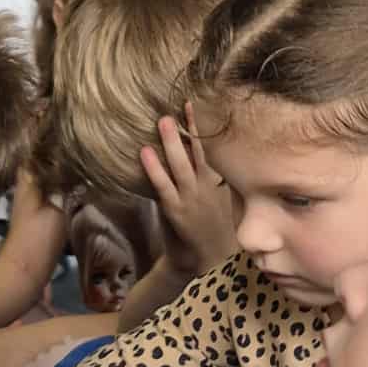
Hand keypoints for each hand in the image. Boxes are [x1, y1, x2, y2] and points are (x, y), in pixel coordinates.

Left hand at [141, 107, 236, 279]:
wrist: (207, 261)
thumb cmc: (212, 230)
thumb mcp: (222, 201)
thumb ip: (215, 179)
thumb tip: (206, 154)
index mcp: (219, 182)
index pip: (213, 149)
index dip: (205, 128)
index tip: (196, 104)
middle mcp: (207, 186)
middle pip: (200, 151)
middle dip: (190, 128)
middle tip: (180, 104)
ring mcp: (192, 198)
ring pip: (182, 164)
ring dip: (173, 142)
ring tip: (164, 120)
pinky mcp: (176, 210)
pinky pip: (164, 185)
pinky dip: (154, 169)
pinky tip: (145, 152)